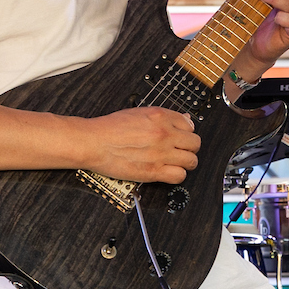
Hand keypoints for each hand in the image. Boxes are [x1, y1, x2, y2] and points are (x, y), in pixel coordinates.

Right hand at [73, 107, 199, 184]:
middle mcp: (164, 133)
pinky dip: (177, 175)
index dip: (185, 132)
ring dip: (185, 163)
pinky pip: (179, 176)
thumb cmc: (109, 128)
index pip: (189, 124)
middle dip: (189, 148)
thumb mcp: (138, 113)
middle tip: (180, 151)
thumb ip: (162, 117)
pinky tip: (168, 172)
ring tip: (176, 163)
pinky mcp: (154, 171)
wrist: (93, 142)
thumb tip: (182, 119)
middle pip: (195, 143)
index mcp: (160, 116)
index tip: (181, 137)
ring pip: (191, 161)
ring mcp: (161, 153)